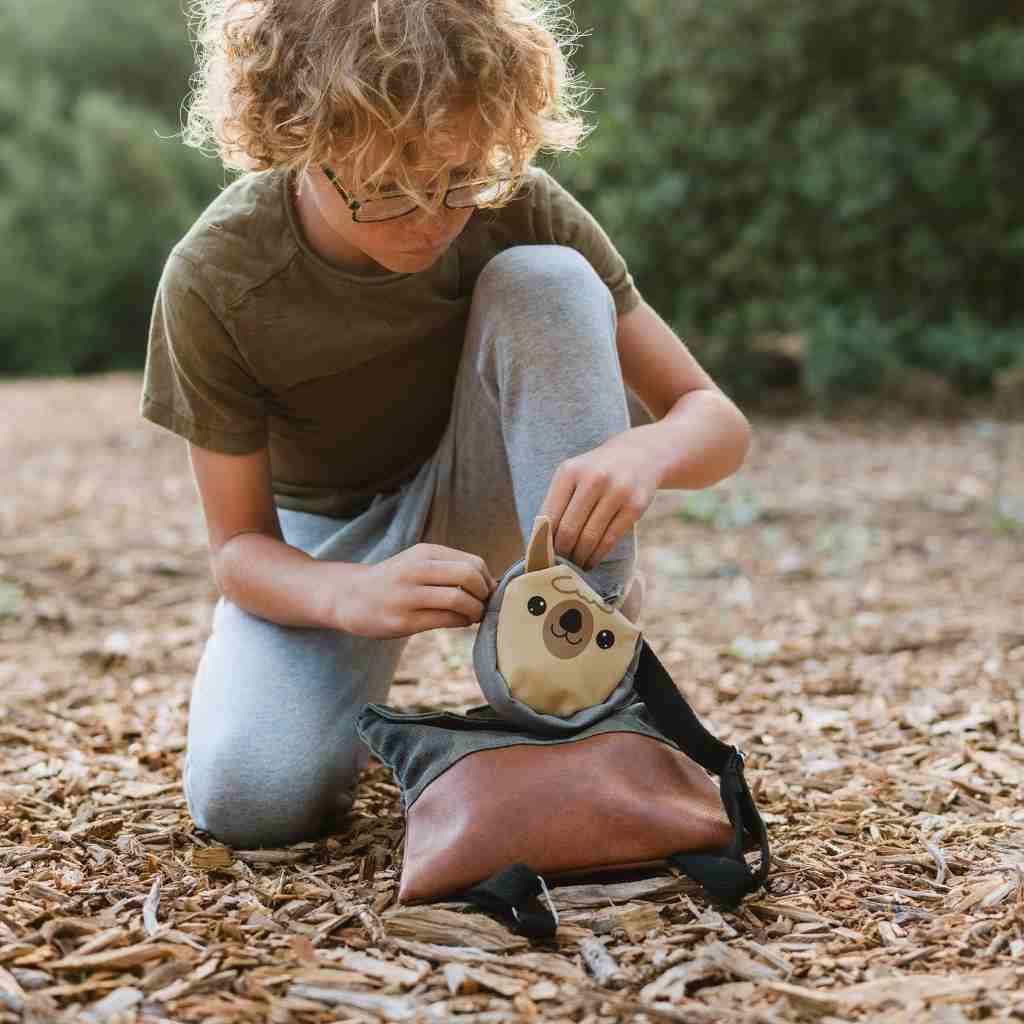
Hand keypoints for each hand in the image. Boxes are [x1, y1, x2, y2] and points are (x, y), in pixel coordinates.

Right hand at [334, 544, 495, 638]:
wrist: (351, 597)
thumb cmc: (395, 581)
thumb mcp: (419, 563)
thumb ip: (451, 568)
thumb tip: (493, 584)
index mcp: (424, 552)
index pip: (473, 562)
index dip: (487, 580)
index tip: (485, 591)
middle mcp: (416, 569)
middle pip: (469, 576)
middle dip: (484, 594)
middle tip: (482, 604)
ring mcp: (408, 595)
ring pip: (460, 600)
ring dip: (475, 611)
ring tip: (472, 616)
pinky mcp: (404, 620)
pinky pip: (446, 620)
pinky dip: (461, 622)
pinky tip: (458, 622)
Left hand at [540, 436, 658, 570]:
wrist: (637, 455)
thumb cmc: (595, 471)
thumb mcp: (572, 475)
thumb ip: (556, 503)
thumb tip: (538, 542)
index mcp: (570, 471)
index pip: (550, 515)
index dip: (544, 540)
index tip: (542, 556)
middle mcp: (593, 479)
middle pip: (569, 529)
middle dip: (562, 553)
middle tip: (558, 566)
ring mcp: (617, 492)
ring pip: (590, 537)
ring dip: (579, 558)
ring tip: (574, 567)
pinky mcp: (634, 506)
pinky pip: (610, 539)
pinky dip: (597, 555)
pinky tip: (591, 561)